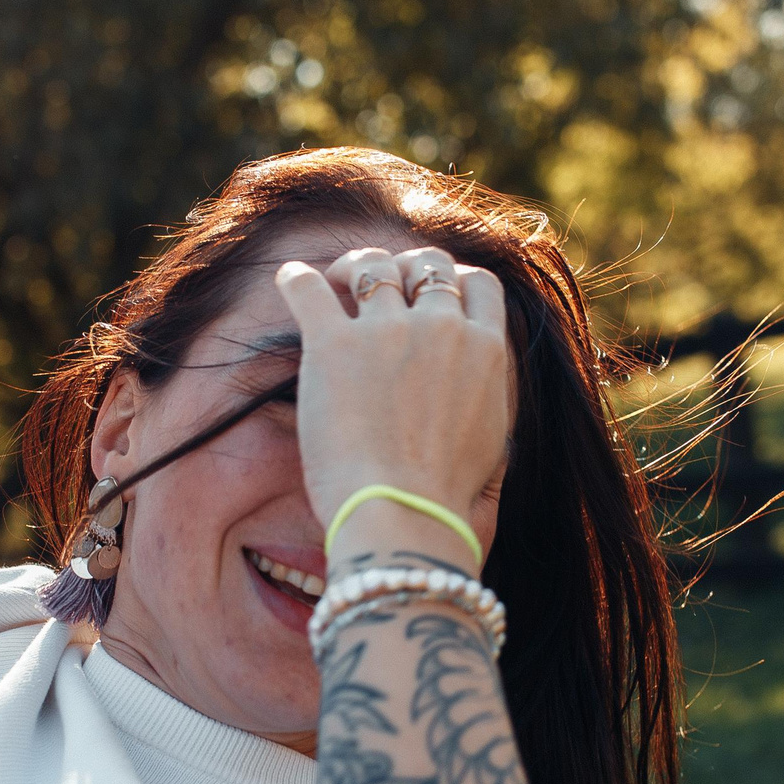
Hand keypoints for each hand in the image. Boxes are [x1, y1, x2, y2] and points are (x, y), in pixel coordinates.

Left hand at [273, 246, 510, 568]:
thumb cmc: (446, 503)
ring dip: (353, 266)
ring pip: (372, 265)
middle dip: (405, 267)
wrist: (405, 518)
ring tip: (336, 283)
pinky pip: (307, 286)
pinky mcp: (333, 344)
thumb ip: (490, 407)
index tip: (430, 292)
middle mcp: (442, 329)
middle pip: (426, 265)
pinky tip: (289, 280)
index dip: (452, 278)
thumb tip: (479, 401)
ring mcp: (387, 331)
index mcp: (487, 352)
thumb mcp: (494, 448)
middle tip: (379, 286)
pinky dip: (296, 278)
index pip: (477, 284)